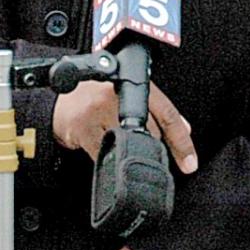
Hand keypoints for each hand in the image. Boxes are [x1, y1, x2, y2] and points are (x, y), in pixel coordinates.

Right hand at [52, 80, 197, 173]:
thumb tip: (186, 129)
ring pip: (128, 145)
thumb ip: (158, 111)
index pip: (167, 114)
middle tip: (147, 156)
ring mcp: (99, 110)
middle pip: (150, 133)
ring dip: (129, 154)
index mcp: (135, 85)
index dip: (181, 142)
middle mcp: (118, 94)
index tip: (190, 164)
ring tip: (119, 147)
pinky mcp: (83, 128)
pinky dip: (108, 159)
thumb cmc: (97, 96)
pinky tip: (103, 150)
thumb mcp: (129, 96)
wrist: (59, 99)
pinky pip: (105, 154)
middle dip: (154, 151)